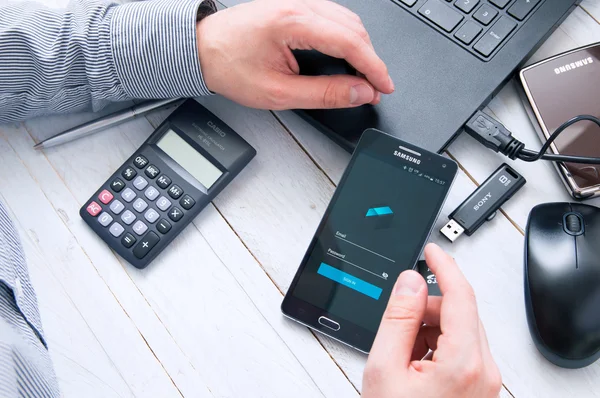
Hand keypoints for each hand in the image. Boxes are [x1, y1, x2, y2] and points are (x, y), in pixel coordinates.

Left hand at [196, 0, 393, 109]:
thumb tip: (359, 92)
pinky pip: (332, 16)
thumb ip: (324, 94)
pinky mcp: (294, 4)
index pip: (350, 41)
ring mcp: (296, 0)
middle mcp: (297, 3)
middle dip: (371, 58)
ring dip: (360, 47)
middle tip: (376, 86)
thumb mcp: (278, 92)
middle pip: (353, 27)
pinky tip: (348, 54)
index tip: (385, 86)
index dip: (374, 67)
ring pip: (346, 19)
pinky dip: (346, 37)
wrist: (202, 49)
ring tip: (364, 75)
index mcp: (292, 21)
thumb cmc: (229, 66)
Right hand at [362, 243, 501, 397]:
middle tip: (397, 324)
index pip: (461, 296)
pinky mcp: (481, 388)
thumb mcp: (385, 368)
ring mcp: (485, 382)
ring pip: (460, 329)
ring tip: (403, 356)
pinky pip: (462, 349)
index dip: (445, 267)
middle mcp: (484, 372)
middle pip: (459, 312)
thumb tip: (410, 281)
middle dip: (426, 308)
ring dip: (430, 329)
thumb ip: (398, 318)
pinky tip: (415, 365)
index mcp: (464, 363)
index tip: (432, 250)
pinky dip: (437, 346)